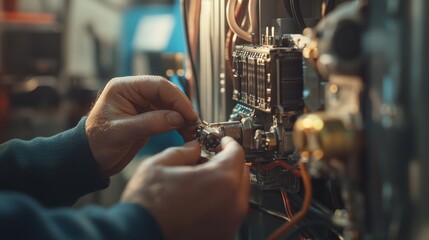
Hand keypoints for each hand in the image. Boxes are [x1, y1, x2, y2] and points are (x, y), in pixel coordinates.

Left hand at [86, 76, 197, 176]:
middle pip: (167, 94)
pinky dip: (178, 125)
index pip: (158, 85)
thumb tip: (178, 118)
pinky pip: (168, 117)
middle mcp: (135, 93)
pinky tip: (186, 133)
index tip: (189, 115)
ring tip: (193, 131)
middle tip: (195, 124)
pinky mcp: (148, 117)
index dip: (177, 98)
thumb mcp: (122, 133)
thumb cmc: (97, 143)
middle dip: (182, 108)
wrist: (90, 159)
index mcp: (124, 88)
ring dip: (183, 117)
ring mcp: (142, 105)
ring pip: (170, 105)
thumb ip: (150, 123)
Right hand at [121, 137, 249, 239]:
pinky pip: (230, 212)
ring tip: (203, 179)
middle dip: (229, 162)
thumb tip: (194, 148)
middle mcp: (232, 203)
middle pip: (241, 173)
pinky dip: (222, 202)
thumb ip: (183, 151)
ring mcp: (229, 223)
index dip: (228, 143)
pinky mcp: (223, 236)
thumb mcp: (160, 164)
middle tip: (213, 158)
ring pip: (238, 194)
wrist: (138, 234)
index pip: (237, 153)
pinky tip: (201, 198)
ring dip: (226, 182)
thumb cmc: (147, 207)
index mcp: (220, 180)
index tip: (222, 142)